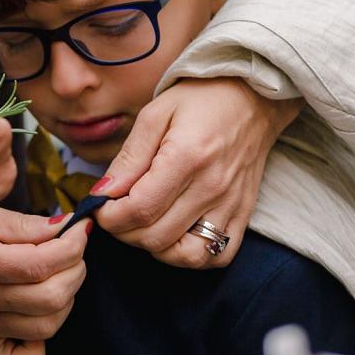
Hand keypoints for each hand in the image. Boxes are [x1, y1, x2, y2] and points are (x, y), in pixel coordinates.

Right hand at [0, 207, 91, 354]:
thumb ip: (23, 225)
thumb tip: (64, 228)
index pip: (41, 265)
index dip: (72, 246)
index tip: (79, 227)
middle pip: (51, 298)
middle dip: (76, 269)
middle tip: (72, 249)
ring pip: (46, 328)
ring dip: (66, 299)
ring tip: (60, 275)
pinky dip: (38, 346)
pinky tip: (36, 314)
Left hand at [94, 79, 299, 268]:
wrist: (254, 96)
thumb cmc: (201, 100)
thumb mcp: (155, 115)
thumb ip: (129, 158)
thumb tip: (103, 194)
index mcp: (186, 157)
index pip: (138, 209)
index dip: (109, 216)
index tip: (100, 205)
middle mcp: (212, 187)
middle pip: (155, 237)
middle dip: (124, 232)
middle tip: (117, 212)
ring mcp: (231, 205)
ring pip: (183, 256)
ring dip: (155, 247)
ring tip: (146, 223)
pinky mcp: (243, 214)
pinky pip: (216, 257)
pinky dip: (190, 256)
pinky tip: (175, 234)